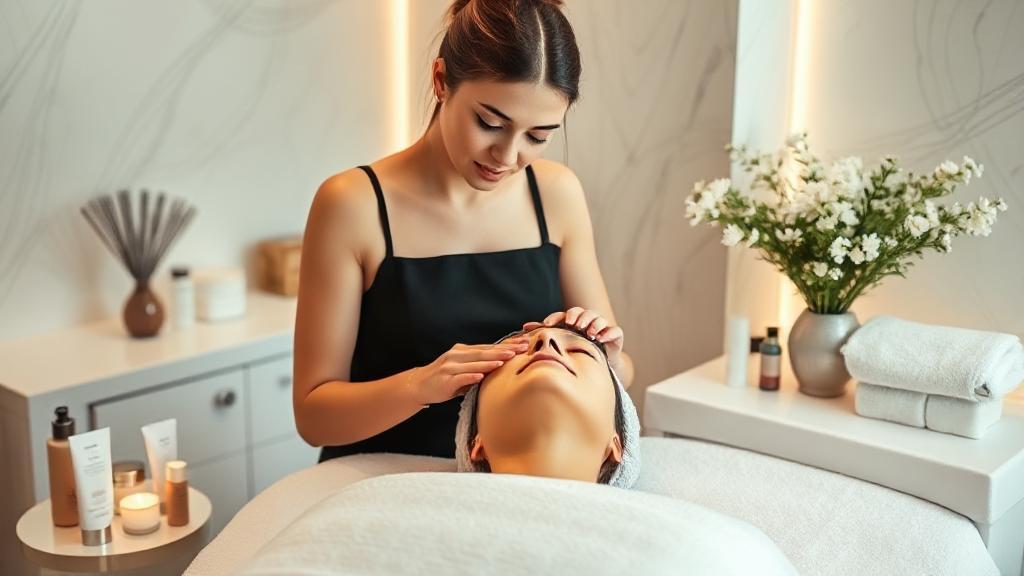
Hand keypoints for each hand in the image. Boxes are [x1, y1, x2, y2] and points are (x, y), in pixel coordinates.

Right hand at [409, 340, 528, 404]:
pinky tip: (481, 376)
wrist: (419, 386)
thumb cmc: (445, 378)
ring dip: (490, 361)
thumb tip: (504, 365)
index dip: (506, 344)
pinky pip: (460, 377)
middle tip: (521, 348)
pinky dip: (470, 376)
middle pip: (484, 352)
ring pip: (473, 363)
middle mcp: (456, 355)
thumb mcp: (463, 369)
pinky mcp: (445, 380)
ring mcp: (450, 366)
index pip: (488, 346)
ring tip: (506, 360)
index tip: (523, 343)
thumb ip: (480, 366)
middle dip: (504, 350)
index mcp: (463, 351)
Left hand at [521, 307, 624, 369]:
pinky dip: (608, 333)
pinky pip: (614, 330)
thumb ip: (545, 333)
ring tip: (588, 333)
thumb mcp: (561, 342)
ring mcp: (602, 327)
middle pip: (582, 312)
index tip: (547, 325)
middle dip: (577, 316)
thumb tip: (524, 327)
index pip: (562, 315)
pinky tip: (601, 338)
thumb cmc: (577, 350)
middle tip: (572, 324)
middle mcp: (587, 320)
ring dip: (593, 323)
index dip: (555, 318)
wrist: (600, 364)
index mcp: (573, 320)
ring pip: (598, 318)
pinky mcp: (614, 335)